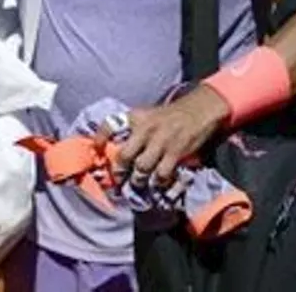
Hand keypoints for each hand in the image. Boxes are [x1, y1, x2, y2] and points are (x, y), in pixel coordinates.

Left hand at [96, 87, 230, 186]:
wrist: (198, 110)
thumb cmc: (170, 115)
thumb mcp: (148, 114)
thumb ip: (134, 129)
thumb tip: (117, 148)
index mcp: (137, 117)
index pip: (111, 124)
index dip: (100, 137)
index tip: (97, 148)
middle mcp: (146, 128)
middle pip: (124, 156)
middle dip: (119, 171)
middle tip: (119, 179)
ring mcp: (161, 141)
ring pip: (141, 169)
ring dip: (138, 181)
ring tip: (138, 184)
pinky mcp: (175, 153)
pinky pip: (161, 174)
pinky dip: (158, 182)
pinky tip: (158, 183)